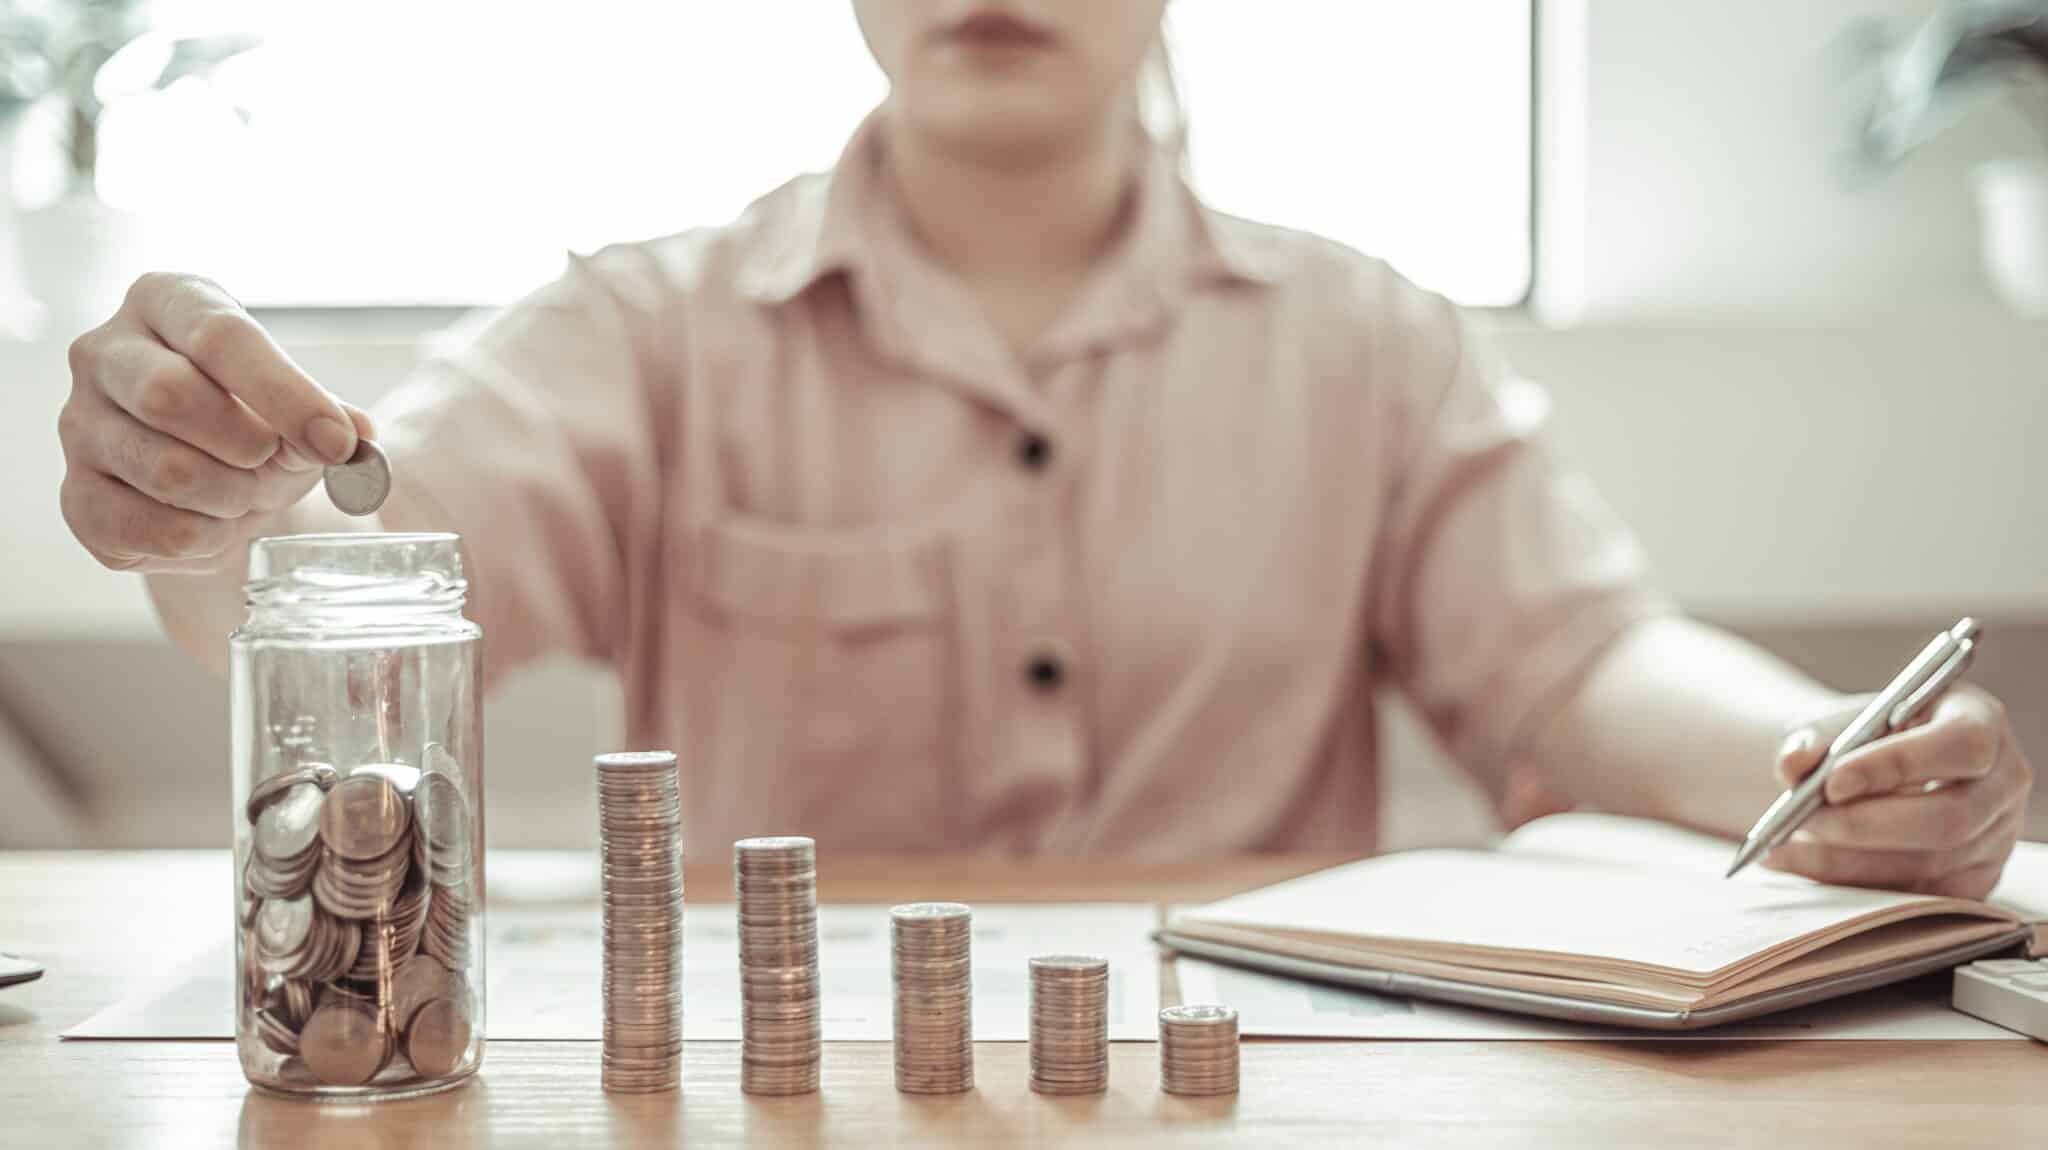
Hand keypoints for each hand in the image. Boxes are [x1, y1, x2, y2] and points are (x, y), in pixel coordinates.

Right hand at [60, 273, 373, 571]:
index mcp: (165, 302)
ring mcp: (78, 425)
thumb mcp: (297, 401)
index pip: (220, 337)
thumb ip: (327, 414)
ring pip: (166, 471)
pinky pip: (151, 531)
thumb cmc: (254, 415)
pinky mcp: (76, 497)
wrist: (212, 471)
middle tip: (271, 461)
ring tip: (244, 492)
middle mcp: (103, 354)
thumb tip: (352, 436)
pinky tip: (211, 521)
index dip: (286, 395)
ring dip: (233, 497)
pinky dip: (206, 538)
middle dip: (247, 445)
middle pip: (167, 395)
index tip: (336, 441)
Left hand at [1766, 683, 2032, 897]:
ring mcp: (1996, 838)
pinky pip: (1915, 896)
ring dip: (1847, 861)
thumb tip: (1792, 765)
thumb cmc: (1864, 737)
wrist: (1871, 765)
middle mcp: (2002, 782)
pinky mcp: (1973, 881)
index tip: (1832, 782)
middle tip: (1802, 819)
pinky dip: (1848, 884)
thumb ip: (1814, 737)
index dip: (1898, 765)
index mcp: (1979, 722)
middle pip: (1950, 818)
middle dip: (1865, 825)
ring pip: (1928, 866)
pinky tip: (1800, 863)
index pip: (1959, 746)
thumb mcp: (1842, 721)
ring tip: (1784, 845)